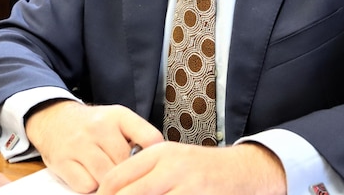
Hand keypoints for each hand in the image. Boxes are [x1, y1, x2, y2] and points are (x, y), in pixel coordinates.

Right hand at [25, 100, 163, 193]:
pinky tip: (91, 178)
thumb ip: (138, 136)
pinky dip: (90, 187)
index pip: (150, 138)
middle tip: (129, 176)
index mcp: (119, 116)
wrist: (54, 120)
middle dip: (129, 173)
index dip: (156, 157)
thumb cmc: (93, 126)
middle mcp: (99, 127)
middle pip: (127, 163)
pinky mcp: (63, 161)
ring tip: (110, 178)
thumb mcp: (118, 120)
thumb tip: (158, 161)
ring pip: (107, 176)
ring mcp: (80, 144)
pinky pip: (85, 185)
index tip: (155, 166)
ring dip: (110, 182)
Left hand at [97, 141, 285, 194]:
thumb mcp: (171, 160)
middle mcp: (171, 166)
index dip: (102, 194)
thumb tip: (111, 189)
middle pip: (126, 194)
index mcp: (159, 153)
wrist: (240, 171)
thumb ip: (144, 172)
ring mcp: (185, 185)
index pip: (117, 177)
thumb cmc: (200, 169)